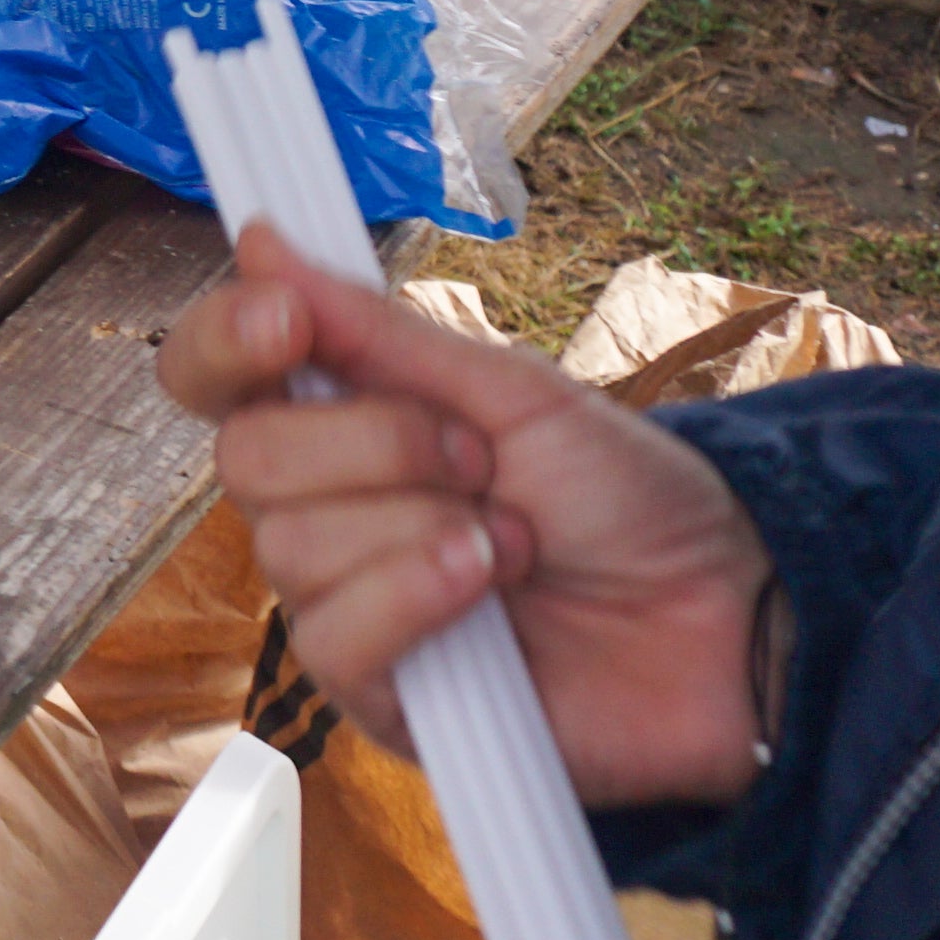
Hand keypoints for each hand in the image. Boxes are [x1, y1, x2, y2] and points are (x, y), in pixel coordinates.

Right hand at [159, 223, 778, 804]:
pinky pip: (335, 634)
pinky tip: (490, 589)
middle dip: (374, 443)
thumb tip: (260, 243)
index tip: (285, 320)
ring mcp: (346, 604)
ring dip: (418, 525)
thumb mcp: (511, 391)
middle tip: (479, 457)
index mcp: (343, 421)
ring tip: (511, 538)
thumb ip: (376, 332)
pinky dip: (418, 594)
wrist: (723, 615)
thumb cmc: (627, 498)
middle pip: (245, 458)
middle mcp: (324, 510)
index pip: (215, 375)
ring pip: (291, 546)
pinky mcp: (379, 696)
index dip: (224, 341)